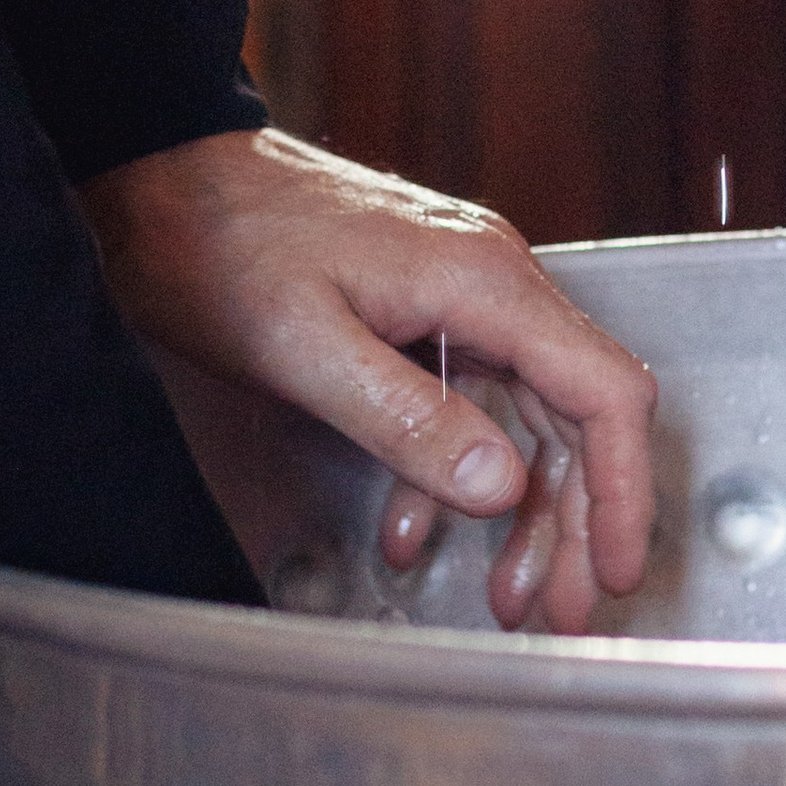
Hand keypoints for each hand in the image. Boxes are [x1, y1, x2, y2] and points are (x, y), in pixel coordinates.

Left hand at [82, 132, 657, 632]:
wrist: (163, 175)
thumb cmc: (221, 245)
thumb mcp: (304, 348)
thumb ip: (406, 418)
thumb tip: (502, 484)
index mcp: (481, 280)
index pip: (601, 390)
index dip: (621, 489)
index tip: (612, 568)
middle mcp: (489, 278)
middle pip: (576, 412)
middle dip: (576, 520)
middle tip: (561, 610)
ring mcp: (459, 290)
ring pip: (529, 413)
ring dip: (521, 508)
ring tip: (507, 592)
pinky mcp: (424, 306)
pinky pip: (471, 396)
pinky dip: (455, 471)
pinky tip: (417, 530)